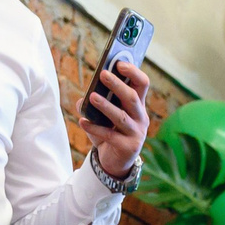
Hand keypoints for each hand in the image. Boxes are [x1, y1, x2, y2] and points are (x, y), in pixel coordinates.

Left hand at [86, 61, 149, 177]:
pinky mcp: (128, 147)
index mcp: (138, 105)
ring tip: (92, 97)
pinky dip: (95, 128)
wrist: (115, 161)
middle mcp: (141, 118)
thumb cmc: (110, 132)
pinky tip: (82, 122)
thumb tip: (83, 99)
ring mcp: (136, 133)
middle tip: (103, 74)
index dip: (133, 72)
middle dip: (118, 85)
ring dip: (106, 106)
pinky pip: (110, 135)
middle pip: (132, 98)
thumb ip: (96, 103)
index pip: (142, 84)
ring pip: (121, 116)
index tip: (119, 63)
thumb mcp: (104, 116)